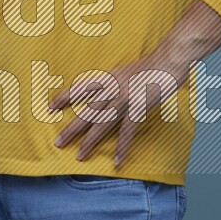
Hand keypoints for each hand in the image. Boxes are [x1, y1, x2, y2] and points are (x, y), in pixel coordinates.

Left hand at [47, 47, 193, 167]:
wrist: (169, 59)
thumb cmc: (151, 66)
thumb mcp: (125, 71)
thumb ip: (114, 82)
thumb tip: (106, 94)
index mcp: (108, 78)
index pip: (81, 88)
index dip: (65, 98)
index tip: (50, 108)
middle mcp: (113, 88)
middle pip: (88, 111)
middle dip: (72, 128)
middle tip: (58, 142)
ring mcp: (125, 98)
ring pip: (102, 123)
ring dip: (90, 141)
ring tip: (80, 155)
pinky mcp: (139, 107)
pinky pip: (128, 130)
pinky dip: (122, 146)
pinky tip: (116, 160)